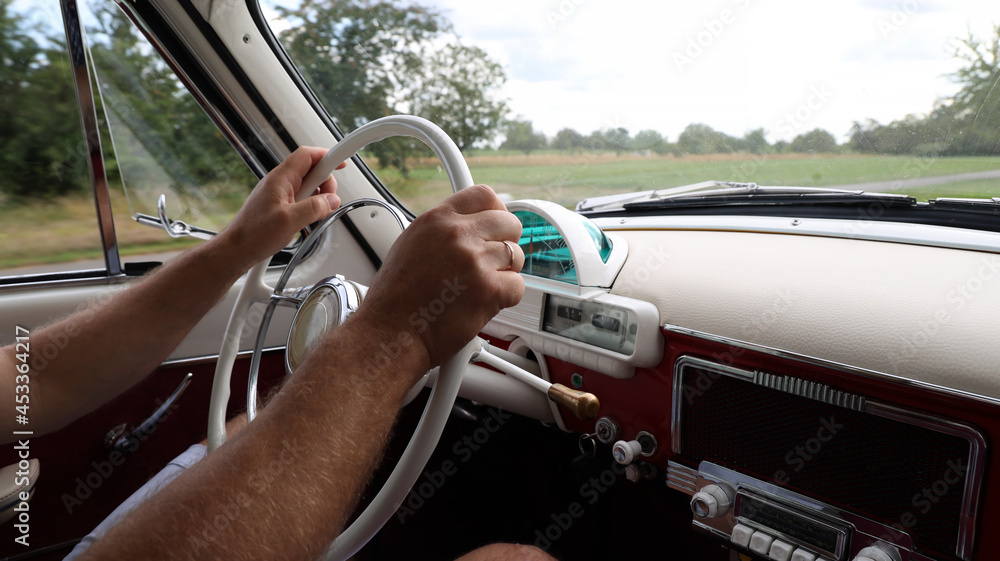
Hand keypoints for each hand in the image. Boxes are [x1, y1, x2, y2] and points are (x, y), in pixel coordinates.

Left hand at [219, 146, 344, 267]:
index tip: (343, 160)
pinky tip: (307, 220)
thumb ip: (314, 208)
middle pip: (312, 170)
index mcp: (280, 178)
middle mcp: (280, 182)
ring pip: (309, 186)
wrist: (236, 250)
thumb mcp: (289, 221)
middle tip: (328, 201)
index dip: (328, 155)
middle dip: (326, 183)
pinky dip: (310, 206)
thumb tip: (332, 200)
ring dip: (318, 197)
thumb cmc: (253, 234)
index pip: (308, 155)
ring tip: (314, 214)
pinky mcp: (280, 205)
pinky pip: (302, 198)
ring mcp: (280, 193)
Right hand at [353, 185, 524, 373]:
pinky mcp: (489, 290)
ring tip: (480, 286)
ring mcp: (475, 261)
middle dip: (506, 242)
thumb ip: (444, 231)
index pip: (484, 195)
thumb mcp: (411, 244)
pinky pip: (518, 285)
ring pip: (516, 256)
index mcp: (438, 219)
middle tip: (492, 261)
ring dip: (505, 273)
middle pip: (509, 223)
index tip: (495, 227)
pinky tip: (483, 303)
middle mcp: (457, 235)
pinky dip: (506, 297)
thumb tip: (470, 226)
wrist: (390, 333)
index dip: (495, 212)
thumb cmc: (396, 298)